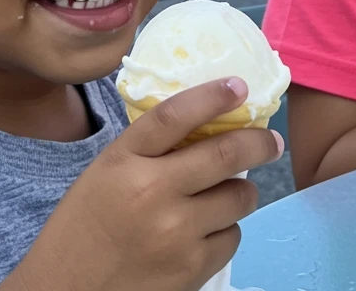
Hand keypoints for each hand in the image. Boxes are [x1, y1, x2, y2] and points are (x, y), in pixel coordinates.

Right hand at [3, 78, 283, 290]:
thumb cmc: (85, 227)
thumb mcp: (106, 173)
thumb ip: (149, 149)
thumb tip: (208, 122)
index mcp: (124, 160)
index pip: (175, 115)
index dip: (213, 96)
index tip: (239, 86)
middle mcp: (153, 192)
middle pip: (225, 153)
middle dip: (259, 142)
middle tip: (271, 140)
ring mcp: (176, 233)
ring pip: (238, 197)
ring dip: (241, 191)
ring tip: (227, 192)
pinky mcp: (192, 269)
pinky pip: (232, 237)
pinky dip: (226, 229)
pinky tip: (206, 230)